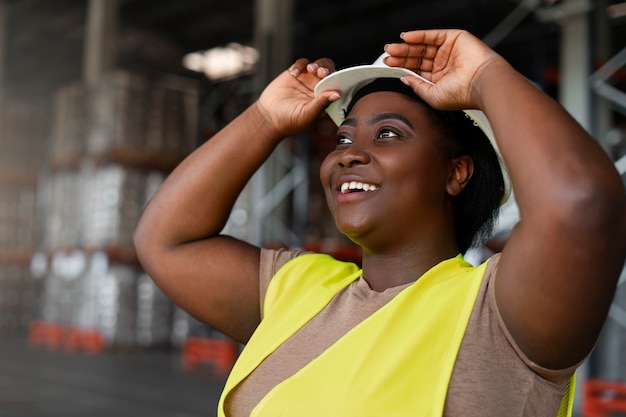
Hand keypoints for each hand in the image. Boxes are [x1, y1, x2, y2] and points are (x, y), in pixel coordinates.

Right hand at [256, 58, 338, 137]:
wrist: (269, 117)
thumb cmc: (290, 121)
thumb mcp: (307, 115)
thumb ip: (321, 104)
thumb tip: (337, 94)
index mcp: (325, 99)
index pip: (337, 85)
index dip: (337, 80)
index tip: (332, 79)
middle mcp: (318, 88)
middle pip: (329, 71)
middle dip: (327, 69)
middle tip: (321, 72)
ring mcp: (307, 80)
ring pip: (318, 65)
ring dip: (317, 65)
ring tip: (310, 69)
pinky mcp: (295, 74)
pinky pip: (302, 63)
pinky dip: (300, 66)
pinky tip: (294, 74)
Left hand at [384, 29, 502, 110]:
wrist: (481, 83)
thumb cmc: (462, 94)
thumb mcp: (432, 96)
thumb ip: (417, 87)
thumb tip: (404, 79)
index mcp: (439, 80)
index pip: (416, 71)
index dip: (402, 67)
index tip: (389, 66)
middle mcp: (443, 65)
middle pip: (417, 58)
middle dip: (401, 57)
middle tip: (387, 56)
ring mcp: (448, 51)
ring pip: (423, 46)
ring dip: (407, 47)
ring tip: (392, 48)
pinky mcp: (454, 39)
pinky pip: (432, 36)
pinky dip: (418, 36)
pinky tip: (406, 38)